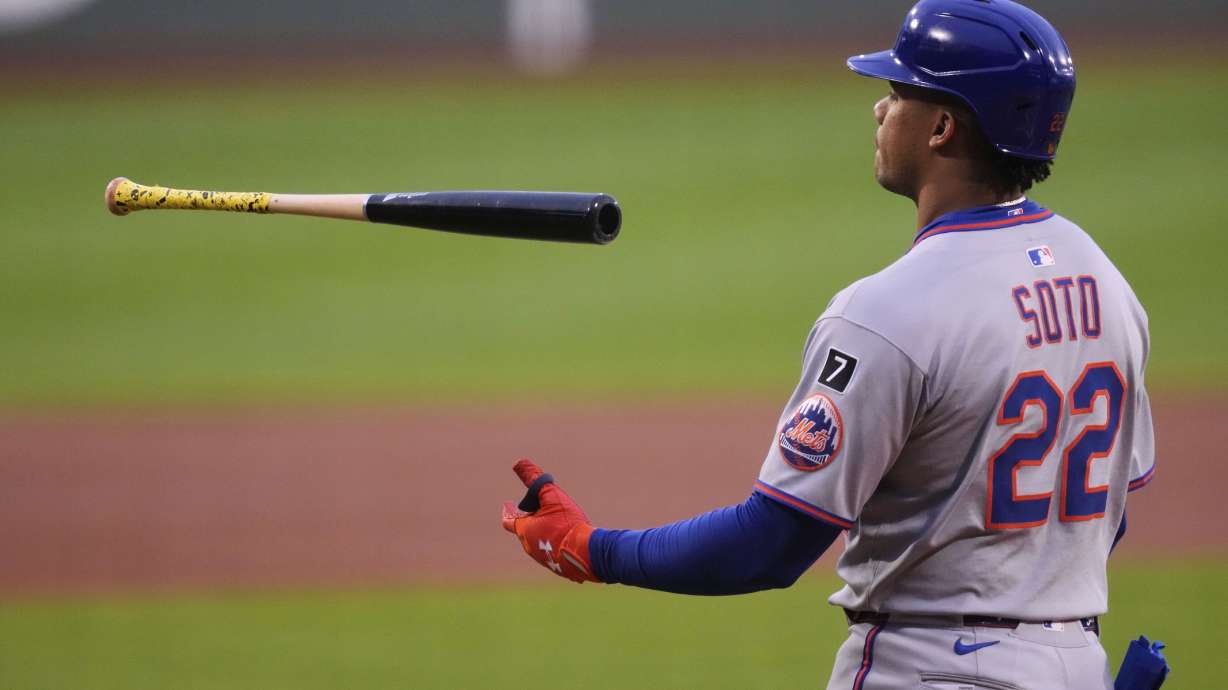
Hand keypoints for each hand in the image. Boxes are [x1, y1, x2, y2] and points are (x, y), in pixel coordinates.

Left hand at [501, 459, 597, 582]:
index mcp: (524, 530)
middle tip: (534, 511)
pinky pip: (552, 553)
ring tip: (553, 524)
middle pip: (524, 530)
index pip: (509, 520)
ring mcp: (543, 560)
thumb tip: (518, 463)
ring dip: (542, 532)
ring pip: (538, 542)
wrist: (587, 554)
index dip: (507, 511)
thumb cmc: (567, 523)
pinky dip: (554, 543)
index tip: (506, 504)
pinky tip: (566, 540)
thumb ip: (534, 479)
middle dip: (528, 519)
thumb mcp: (552, 496)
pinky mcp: (558, 568)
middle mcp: (529, 547)